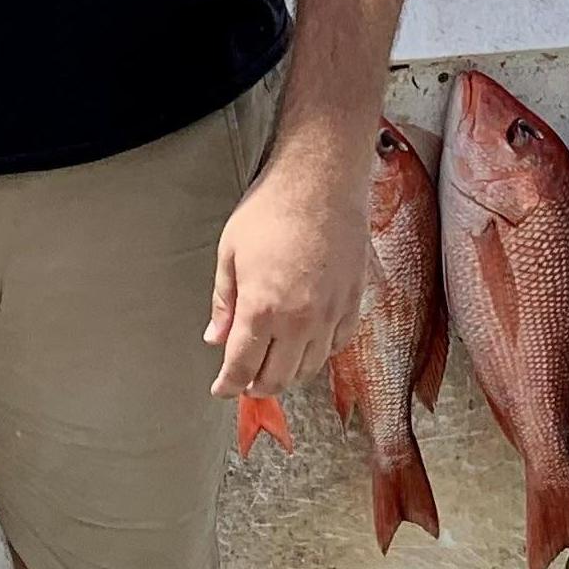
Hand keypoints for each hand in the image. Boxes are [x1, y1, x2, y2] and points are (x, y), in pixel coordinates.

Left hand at [204, 139, 367, 405]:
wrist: (322, 179)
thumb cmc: (272, 208)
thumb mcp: (231, 251)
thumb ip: (224, 301)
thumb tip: (215, 337)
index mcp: (262, 308)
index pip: (242, 366)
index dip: (228, 385)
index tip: (222, 389)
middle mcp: (300, 320)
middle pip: (277, 378)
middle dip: (256, 386)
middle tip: (245, 380)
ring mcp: (331, 313)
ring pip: (310, 368)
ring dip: (288, 374)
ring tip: (274, 365)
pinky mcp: (353, 301)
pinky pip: (338, 345)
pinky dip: (319, 354)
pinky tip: (307, 345)